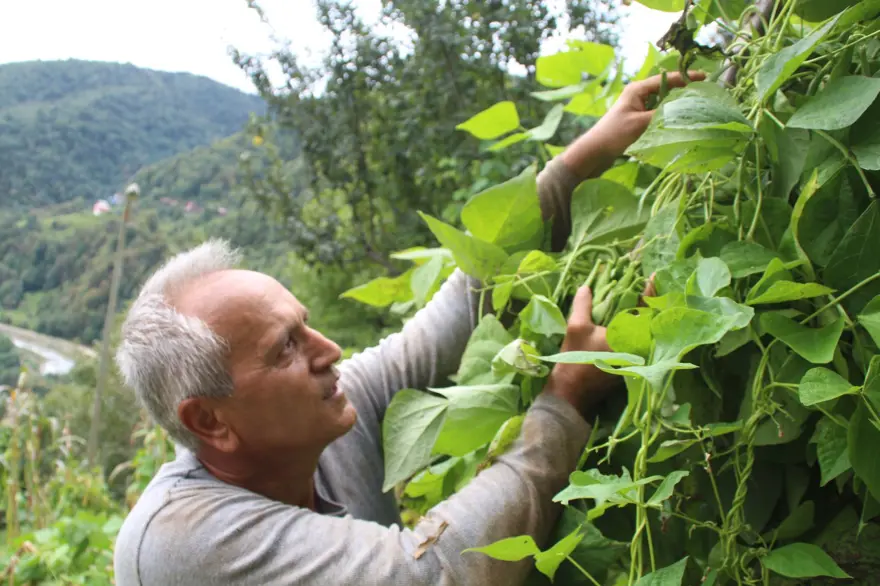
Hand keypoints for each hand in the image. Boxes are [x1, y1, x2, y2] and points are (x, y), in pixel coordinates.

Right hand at [545, 278, 656, 417]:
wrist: (572, 394)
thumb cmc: (576, 360)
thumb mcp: (577, 327)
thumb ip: (583, 305)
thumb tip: (586, 287)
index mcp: (632, 336)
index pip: (647, 308)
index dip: (650, 291)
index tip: (653, 277)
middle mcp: (640, 348)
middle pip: (650, 320)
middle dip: (648, 302)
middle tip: (645, 285)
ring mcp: (636, 359)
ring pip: (644, 332)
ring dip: (642, 316)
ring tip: (637, 298)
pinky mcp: (630, 366)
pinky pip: (637, 341)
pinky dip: (634, 330)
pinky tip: (625, 321)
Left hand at [561, 70, 706, 178]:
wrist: (594, 152)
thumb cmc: (614, 135)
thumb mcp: (640, 124)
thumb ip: (663, 115)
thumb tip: (687, 110)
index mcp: (638, 89)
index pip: (667, 79)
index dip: (686, 78)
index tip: (705, 78)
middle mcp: (639, 95)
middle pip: (668, 90)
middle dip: (685, 92)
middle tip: (705, 96)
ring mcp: (639, 108)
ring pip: (664, 103)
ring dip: (678, 106)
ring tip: (698, 109)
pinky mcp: (639, 120)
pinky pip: (659, 115)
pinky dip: (669, 117)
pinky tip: (681, 123)